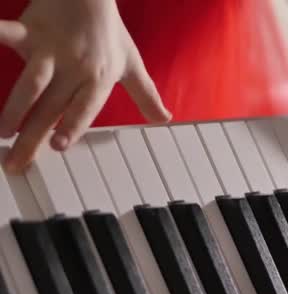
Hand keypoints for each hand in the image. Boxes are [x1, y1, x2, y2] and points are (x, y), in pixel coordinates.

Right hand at [0, 0, 170, 172]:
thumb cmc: (109, 32)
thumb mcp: (132, 65)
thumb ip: (146, 95)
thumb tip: (164, 117)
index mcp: (99, 78)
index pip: (85, 107)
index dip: (73, 125)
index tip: (58, 146)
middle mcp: (76, 68)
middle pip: (53, 107)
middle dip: (34, 136)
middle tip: (18, 161)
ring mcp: (51, 51)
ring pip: (31, 83)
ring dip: (15, 108)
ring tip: (3, 132)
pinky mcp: (30, 32)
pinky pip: (9, 36)